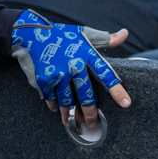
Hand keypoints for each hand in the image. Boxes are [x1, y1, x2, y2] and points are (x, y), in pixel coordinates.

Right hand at [10, 11, 131, 128]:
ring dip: (72, 116)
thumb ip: (105, 39)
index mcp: (87, 54)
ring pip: (68, 102)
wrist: (30, 34)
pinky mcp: (44, 80)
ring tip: (75, 125)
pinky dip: (55, 107)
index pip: (107, 75)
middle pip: (86, 96)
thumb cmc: (61, 34)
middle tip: (93, 125)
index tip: (127, 104)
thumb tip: (124, 34)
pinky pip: (52, 99)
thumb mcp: (84, 33)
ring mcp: (59, 74)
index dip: (117, 91)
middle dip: (90, 114)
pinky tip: (58, 111)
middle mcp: (74, 65)